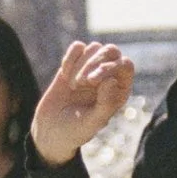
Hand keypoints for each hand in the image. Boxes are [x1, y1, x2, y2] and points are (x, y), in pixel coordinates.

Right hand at [30, 40, 136, 165]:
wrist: (51, 130)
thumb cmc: (76, 130)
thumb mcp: (92, 122)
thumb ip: (106, 103)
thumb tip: (112, 80)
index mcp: (119, 90)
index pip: (125, 65)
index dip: (110, 67)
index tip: (91, 82)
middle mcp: (109, 76)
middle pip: (111, 51)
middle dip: (94, 62)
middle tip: (81, 82)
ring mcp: (92, 68)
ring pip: (94, 48)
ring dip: (80, 65)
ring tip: (72, 86)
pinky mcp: (75, 63)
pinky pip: (77, 47)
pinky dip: (70, 59)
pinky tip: (64, 75)